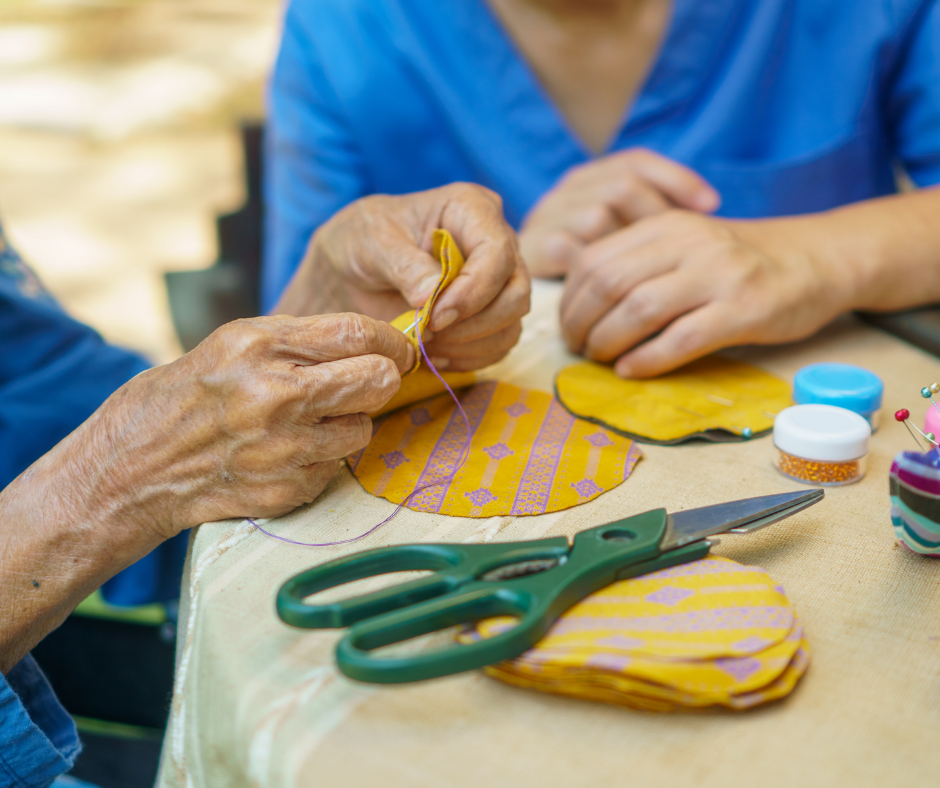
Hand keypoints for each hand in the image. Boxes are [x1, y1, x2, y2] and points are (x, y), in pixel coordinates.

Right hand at [70, 312, 413, 537]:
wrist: (136, 467)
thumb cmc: (189, 394)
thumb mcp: (234, 344)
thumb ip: (301, 340)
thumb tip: (373, 342)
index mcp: (259, 347)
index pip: (357, 334)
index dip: (391, 341)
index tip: (398, 349)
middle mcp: (275, 396)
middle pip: (377, 381)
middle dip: (381, 380)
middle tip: (368, 382)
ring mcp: (282, 449)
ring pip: (364, 429)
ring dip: (349, 423)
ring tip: (313, 421)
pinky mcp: (286, 490)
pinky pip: (337, 467)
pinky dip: (323, 458)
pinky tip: (288, 452)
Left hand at [275, 183, 530, 371]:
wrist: (358, 267)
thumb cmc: (366, 240)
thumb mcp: (373, 243)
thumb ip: (404, 266)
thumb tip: (431, 297)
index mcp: (473, 209)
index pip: (497, 253)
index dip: (472, 291)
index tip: (435, 315)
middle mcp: (497, 242)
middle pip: (516, 293)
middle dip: (474, 323)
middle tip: (429, 332)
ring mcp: (499, 281)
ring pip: (512, 324)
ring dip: (470, 345)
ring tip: (427, 343)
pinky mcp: (493, 313)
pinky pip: (499, 345)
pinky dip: (469, 357)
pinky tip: (435, 352)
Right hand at [519, 148, 719, 277]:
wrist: (510, 285)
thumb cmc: (587, 268)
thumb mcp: (618, 233)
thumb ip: (648, 218)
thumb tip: (710, 208)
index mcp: (589, 179)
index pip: (637, 162)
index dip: (677, 179)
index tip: (712, 206)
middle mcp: (566, 190)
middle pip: (622, 186)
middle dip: (654, 216)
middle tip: (678, 252)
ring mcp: (548, 216)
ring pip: (599, 217)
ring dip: (626, 250)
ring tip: (649, 277)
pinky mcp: (536, 249)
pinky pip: (577, 254)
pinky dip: (603, 274)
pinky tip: (621, 295)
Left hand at [560, 210, 851, 377]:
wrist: (818, 259)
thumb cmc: (741, 261)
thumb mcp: (688, 244)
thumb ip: (642, 263)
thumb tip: (582, 307)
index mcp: (667, 225)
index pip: (595, 260)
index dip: (570, 299)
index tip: (567, 326)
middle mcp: (689, 244)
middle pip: (609, 285)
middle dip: (581, 324)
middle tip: (578, 349)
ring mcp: (718, 275)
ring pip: (639, 310)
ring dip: (608, 343)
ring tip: (601, 360)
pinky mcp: (743, 310)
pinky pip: (680, 339)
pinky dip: (647, 360)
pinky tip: (632, 370)